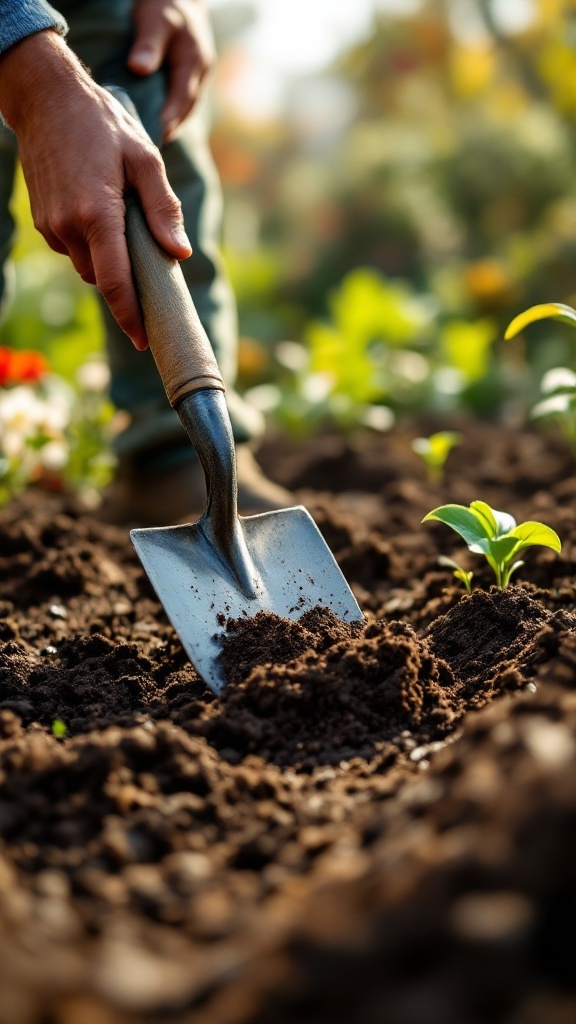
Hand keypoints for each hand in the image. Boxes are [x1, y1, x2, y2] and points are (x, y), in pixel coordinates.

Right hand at [0, 31, 191, 349]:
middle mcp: (69, 226)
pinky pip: (73, 249)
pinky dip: (91, 244)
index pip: (115, 282)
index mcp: (98, 213)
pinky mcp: (42, 222)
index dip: (130, 316)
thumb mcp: (145, 158)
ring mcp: (51, 226)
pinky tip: (100, 213)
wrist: (45, 99)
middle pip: (103, 279)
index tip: (144, 340)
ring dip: (108, 260)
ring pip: (87, 266)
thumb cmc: (103, 124)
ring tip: (123, 224)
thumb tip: (179, 253)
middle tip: (150, 268)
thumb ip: (162, 208)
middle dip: (126, 283)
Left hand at [127, 0, 215, 141]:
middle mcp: (201, 73)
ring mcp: (198, 76)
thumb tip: (139, 68)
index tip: (152, 138)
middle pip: (186, 110)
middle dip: (169, 129)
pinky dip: (171, 114)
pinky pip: (182, 101)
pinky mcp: (191, 77)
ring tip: (151, 143)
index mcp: (194, 61)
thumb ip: (148, 43)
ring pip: (186, 109)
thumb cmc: (163, 3)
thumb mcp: (154, 18)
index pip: (182, 100)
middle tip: (149, 149)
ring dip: (171, 125)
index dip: (168, 121)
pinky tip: (156, 124)